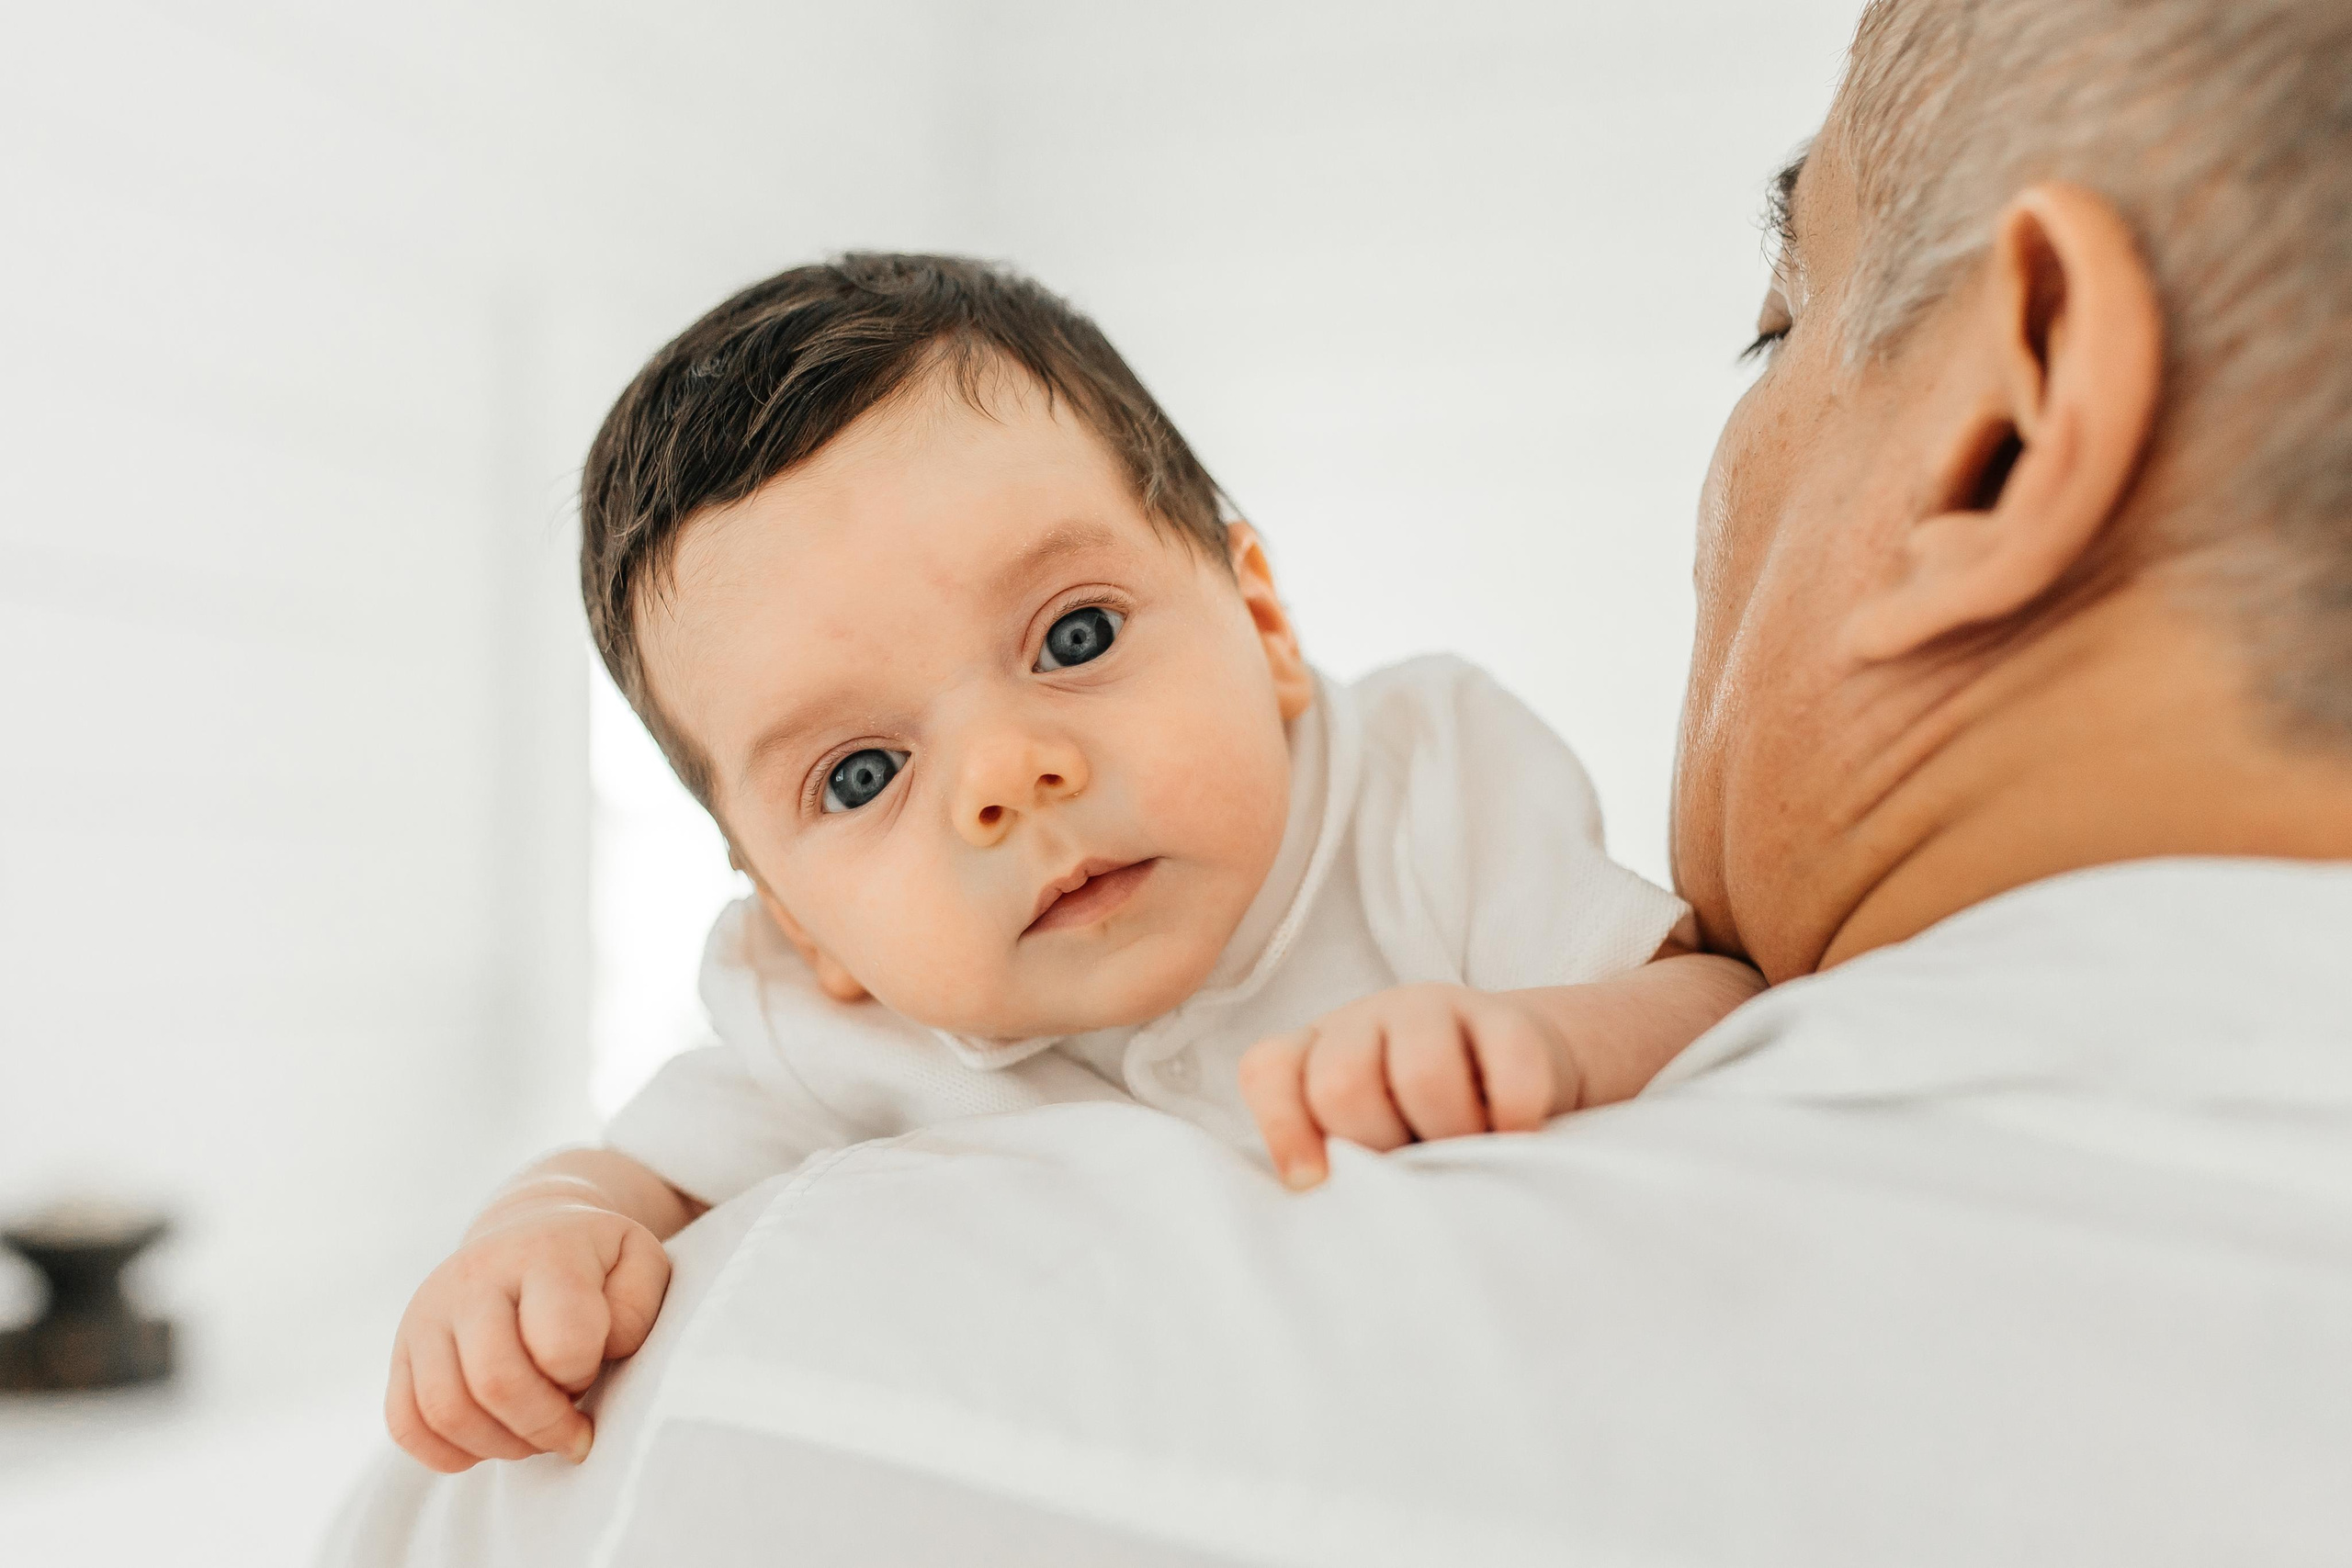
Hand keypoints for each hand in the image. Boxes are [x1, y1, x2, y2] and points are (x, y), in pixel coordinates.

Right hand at [385, 1202, 670, 1472]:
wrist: (530, 1231)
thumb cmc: (595, 1263)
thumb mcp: (641, 1263)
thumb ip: (636, 1308)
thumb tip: (599, 1352)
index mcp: (543, 1253)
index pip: (560, 1343)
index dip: (582, 1374)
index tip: (592, 1368)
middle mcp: (475, 1277)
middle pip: (496, 1382)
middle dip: (544, 1426)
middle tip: (569, 1427)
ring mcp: (429, 1313)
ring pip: (446, 1411)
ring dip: (501, 1445)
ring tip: (534, 1433)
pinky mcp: (402, 1348)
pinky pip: (405, 1423)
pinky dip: (448, 1452)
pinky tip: (491, 1438)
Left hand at [1238, 983, 1568, 1189]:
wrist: (1509, 1074)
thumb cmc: (1414, 1128)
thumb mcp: (1360, 1144)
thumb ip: (1332, 1163)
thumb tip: (1326, 1197)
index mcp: (1313, 1053)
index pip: (1270, 1071)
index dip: (1285, 1130)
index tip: (1315, 1183)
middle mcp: (1364, 1022)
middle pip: (1342, 1085)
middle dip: (1377, 1145)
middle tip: (1410, 1166)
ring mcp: (1433, 1010)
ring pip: (1423, 1075)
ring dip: (1448, 1135)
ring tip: (1465, 1152)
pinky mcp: (1506, 1018)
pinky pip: (1509, 1068)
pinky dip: (1513, 1118)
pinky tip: (1513, 1136)